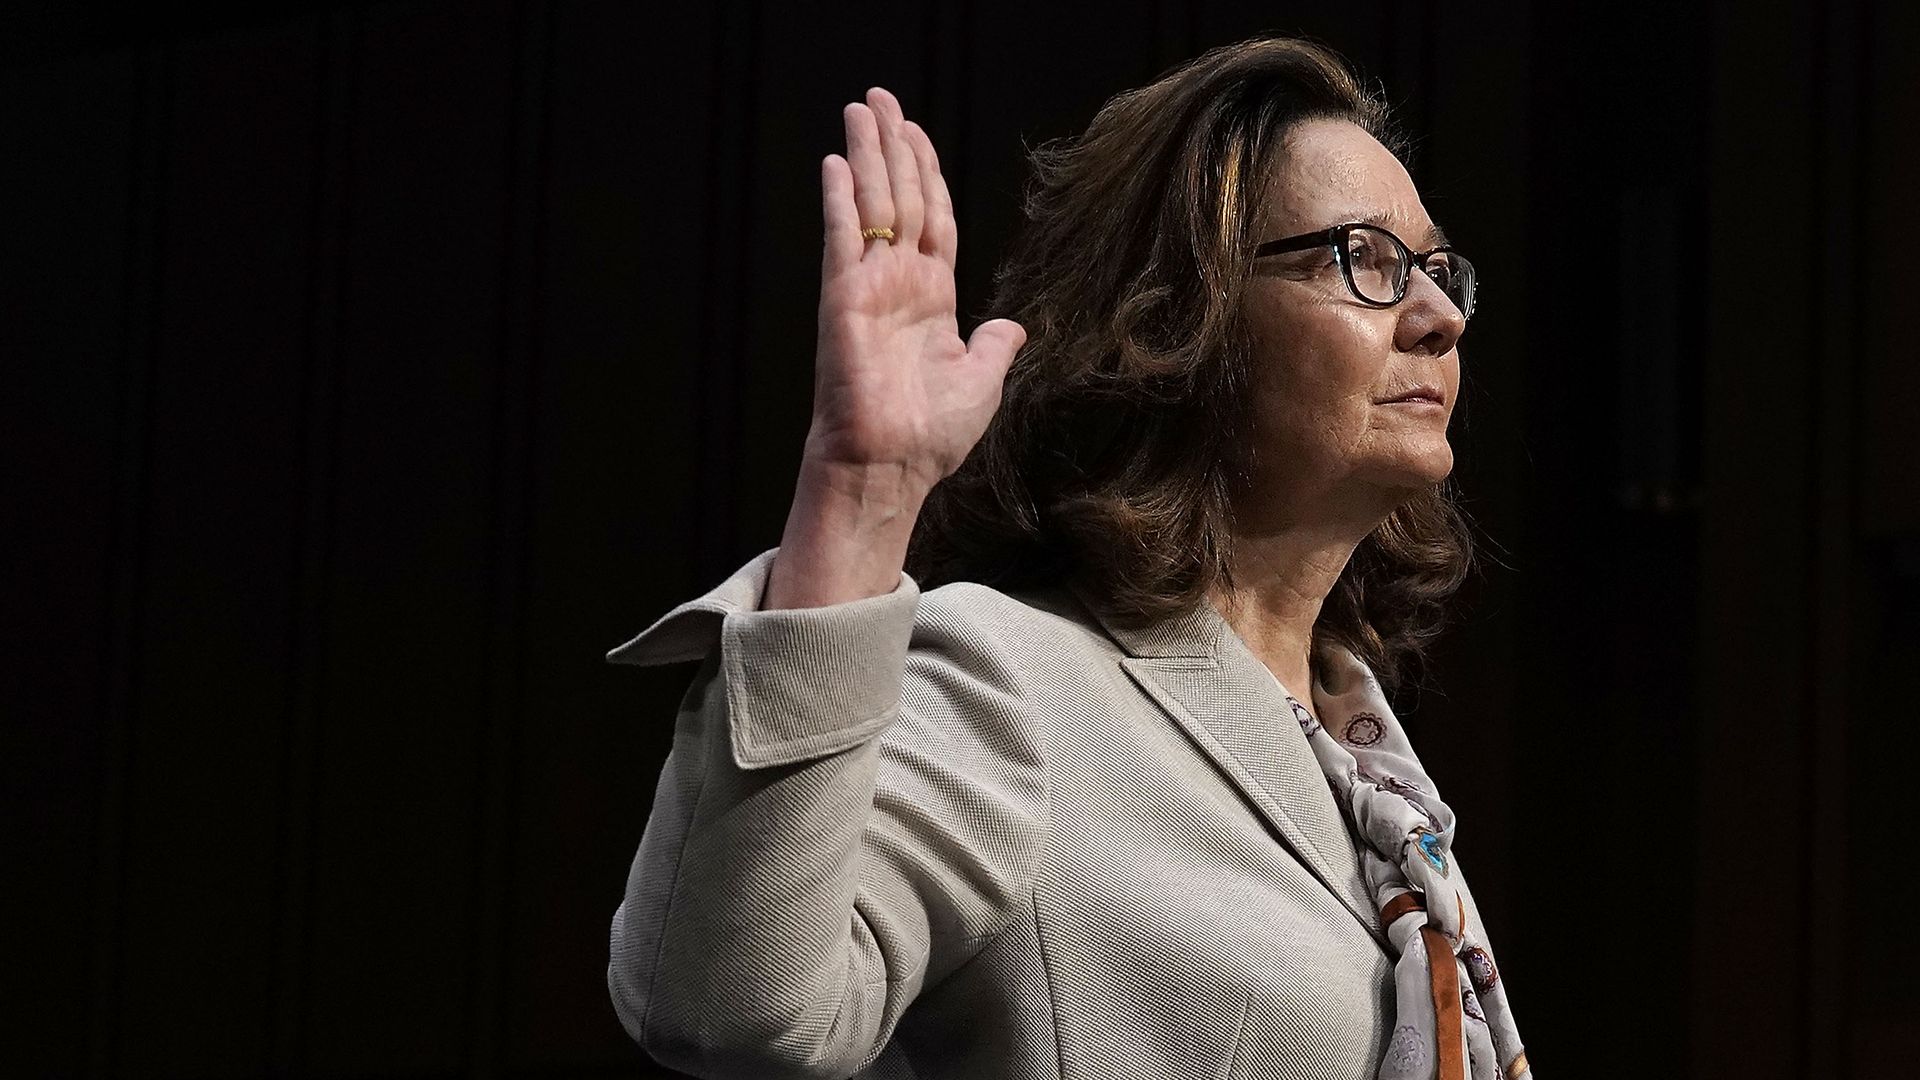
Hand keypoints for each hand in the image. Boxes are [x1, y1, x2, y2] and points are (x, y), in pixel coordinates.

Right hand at [807, 87, 1025, 497]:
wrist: (891, 465)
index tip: (916, 132)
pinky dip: (840, 199)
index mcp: (932, 299)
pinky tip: (839, 162)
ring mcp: (868, 288)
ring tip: (862, 107)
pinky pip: (843, 238)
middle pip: (900, 198)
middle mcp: (899, 285)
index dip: (927, 173)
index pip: (932, 218)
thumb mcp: (982, 383)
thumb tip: (1013, 328)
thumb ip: (994, 347)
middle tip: (880, 97)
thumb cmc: (930, 435)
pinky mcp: (843, 299)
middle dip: (893, 145)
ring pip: (872, 206)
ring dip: (869, 154)